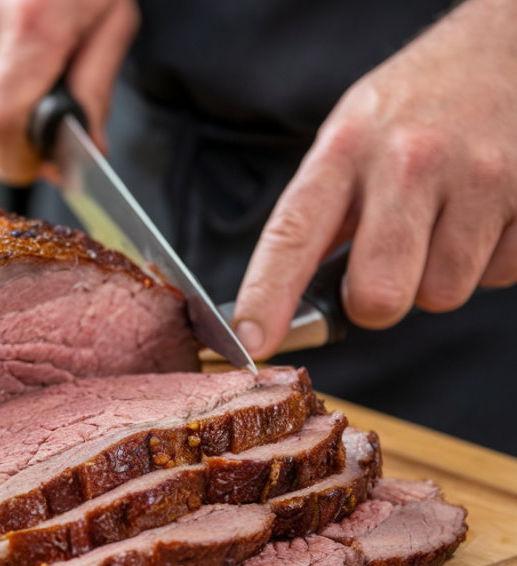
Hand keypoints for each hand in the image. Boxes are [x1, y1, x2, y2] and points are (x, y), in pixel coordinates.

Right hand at [0, 0, 139, 184]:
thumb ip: (95, 93)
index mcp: (31, 28)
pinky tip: (14, 43)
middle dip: (20, 133)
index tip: (37, 165)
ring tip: (36, 59)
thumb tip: (86, 147)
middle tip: (51, 111)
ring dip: (7, 100)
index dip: (16, 160)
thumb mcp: (113, 22)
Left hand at [233, 0, 516, 359]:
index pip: (291, 236)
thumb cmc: (413, 108)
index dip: (266, 297)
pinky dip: (488, 259)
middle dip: (376, 301)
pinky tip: (482, 213)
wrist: (504, 48)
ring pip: (441, 296)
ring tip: (443, 220)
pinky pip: (499, 276)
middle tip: (385, 265)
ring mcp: (477, 178)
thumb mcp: (347, 140)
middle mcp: (407, 162)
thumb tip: (285, 302)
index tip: (250, 341)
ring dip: (436, 276)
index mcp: (344, 151)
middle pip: (378, 296)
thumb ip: (321, 215)